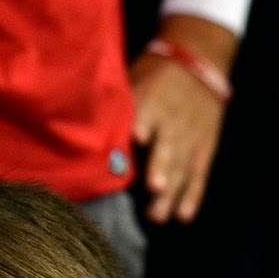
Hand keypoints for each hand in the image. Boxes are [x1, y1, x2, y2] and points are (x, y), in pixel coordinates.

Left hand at [129, 14, 236, 223]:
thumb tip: (73, 128)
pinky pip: (199, 174)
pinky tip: (183, 216)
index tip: (137, 138)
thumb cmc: (152, 78)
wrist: (198, 61)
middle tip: (153, 187)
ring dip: (172, 192)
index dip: (142, 124)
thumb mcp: (132, 81)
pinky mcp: (204, 147)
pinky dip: (193, 196)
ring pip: (183, 166)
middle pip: (168, 145)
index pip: (146, 113)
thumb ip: (114, 108)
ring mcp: (191, 135)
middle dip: (161, 165)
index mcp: (152, 99)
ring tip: (158, 215)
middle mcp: (172, 119)